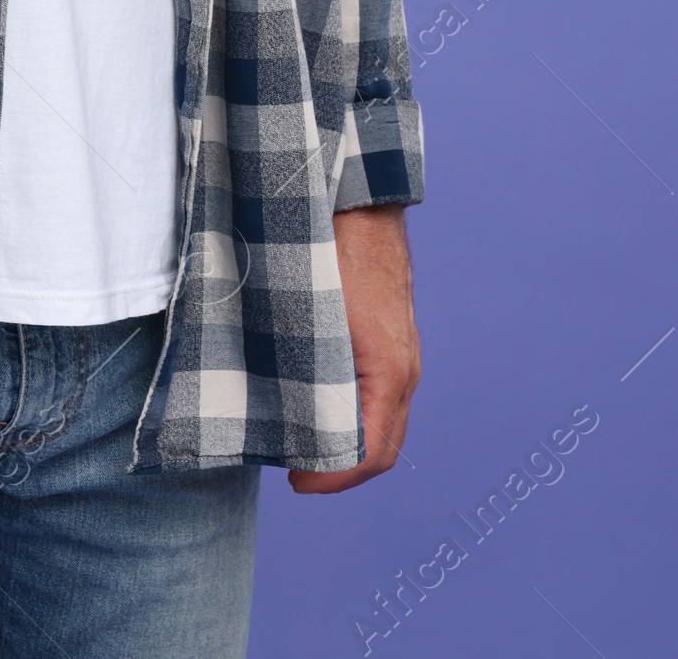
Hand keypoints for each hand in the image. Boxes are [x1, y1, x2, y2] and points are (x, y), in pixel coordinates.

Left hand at [287, 205, 419, 494]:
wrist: (354, 193)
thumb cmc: (327, 248)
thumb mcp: (307, 314)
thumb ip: (301, 368)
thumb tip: (273, 414)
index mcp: (388, 369)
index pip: (372, 451)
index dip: (333, 479)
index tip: (296, 484)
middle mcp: (404, 366)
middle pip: (383, 445)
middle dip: (341, 468)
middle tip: (295, 471)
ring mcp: (403, 350)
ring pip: (384, 418)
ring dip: (349, 439)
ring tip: (301, 439)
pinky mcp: (392, 335)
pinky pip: (381, 390)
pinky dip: (354, 409)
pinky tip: (316, 399)